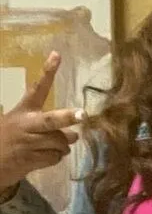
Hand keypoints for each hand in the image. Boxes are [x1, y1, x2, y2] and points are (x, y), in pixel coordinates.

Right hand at [0, 52, 83, 192]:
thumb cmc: (6, 140)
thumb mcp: (20, 126)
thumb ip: (48, 128)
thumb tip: (74, 136)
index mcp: (22, 111)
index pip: (37, 88)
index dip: (48, 72)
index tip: (57, 55)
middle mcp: (26, 124)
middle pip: (51, 120)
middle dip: (67, 117)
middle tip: (82, 114)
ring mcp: (28, 143)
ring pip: (59, 142)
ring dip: (63, 146)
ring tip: (55, 146)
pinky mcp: (30, 159)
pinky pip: (54, 157)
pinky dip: (55, 157)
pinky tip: (45, 156)